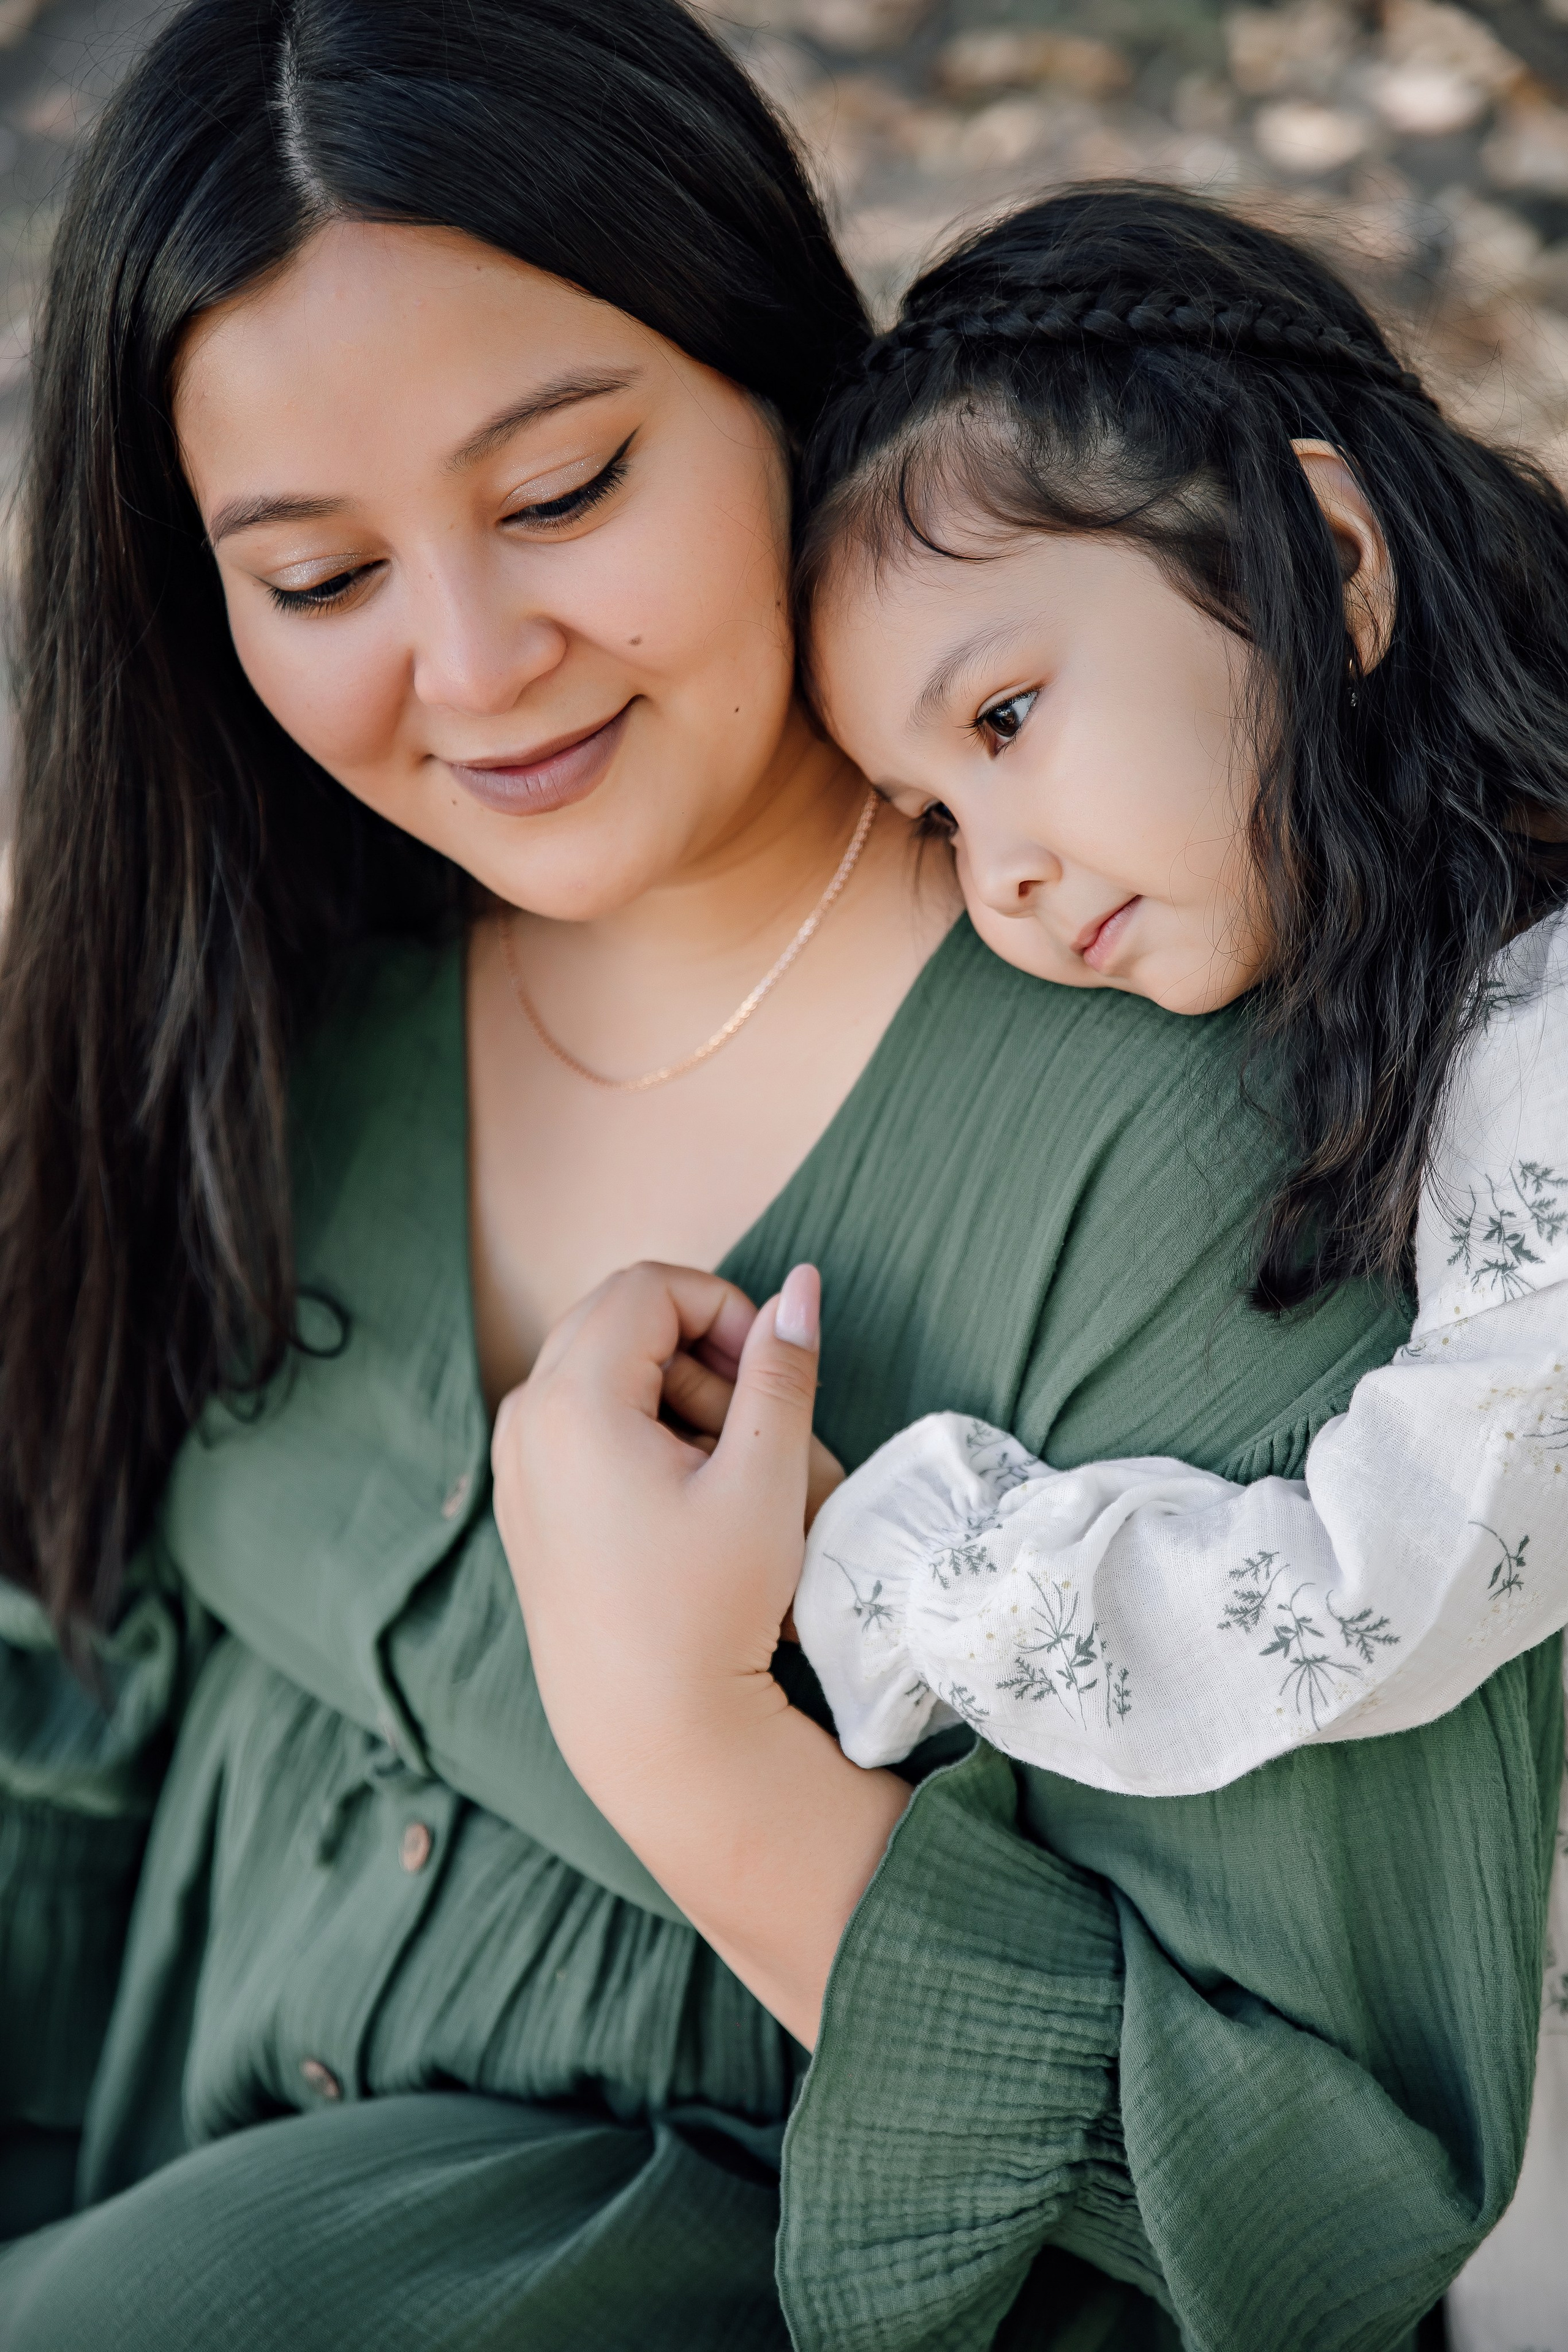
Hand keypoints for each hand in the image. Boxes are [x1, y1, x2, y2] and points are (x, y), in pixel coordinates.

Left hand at [493, 1261, 815, 1759]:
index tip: (771, 1371)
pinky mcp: (523, 1503)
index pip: (649, 1287)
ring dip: (675, 1394)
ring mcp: (514, 1464)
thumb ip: (780, 1371)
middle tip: (756, 1420)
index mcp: (571, 1402)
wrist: (649, 1731)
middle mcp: (523, 1420)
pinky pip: (582, 1424)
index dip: (724, 1307)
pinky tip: (686, 1500)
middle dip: (699, 1349)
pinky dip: (641, 1433)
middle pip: (619, 1319)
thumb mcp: (763, 1480)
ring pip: (603, 1370)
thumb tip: (802, 1284)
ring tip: (729, 1470)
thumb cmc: (711, 1609)